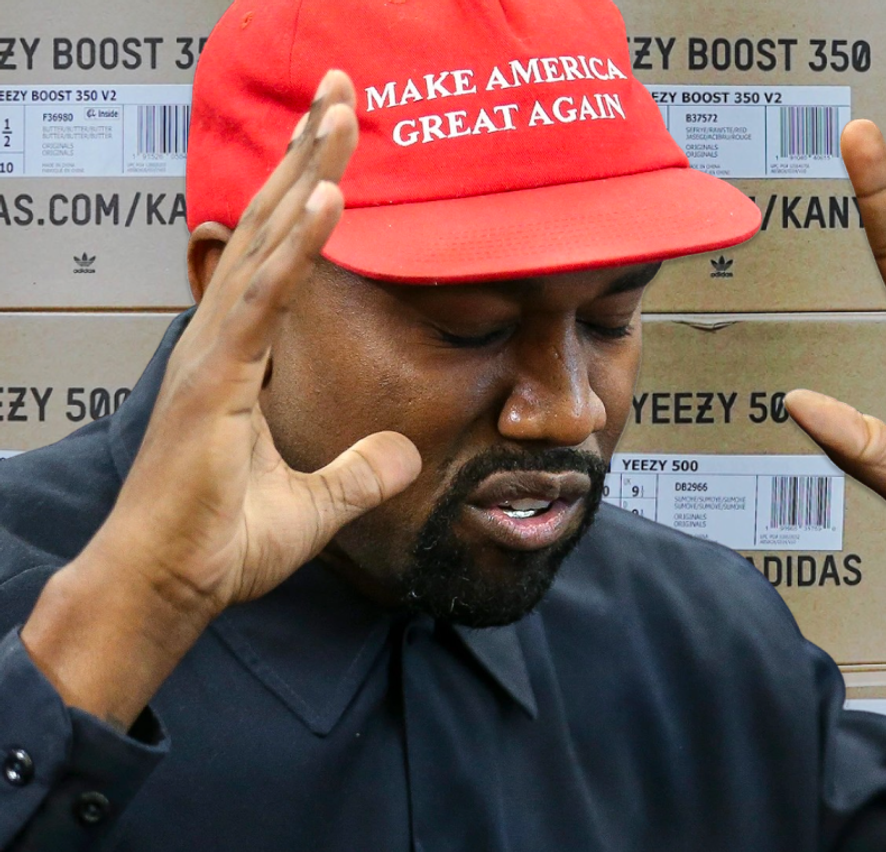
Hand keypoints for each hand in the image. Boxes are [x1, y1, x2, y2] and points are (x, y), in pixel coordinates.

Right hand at [88, 71, 419, 616]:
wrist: (169, 587)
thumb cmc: (219, 543)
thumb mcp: (315, 505)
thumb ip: (360, 472)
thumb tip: (405, 457)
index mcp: (240, 353)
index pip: (280, 254)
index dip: (308, 192)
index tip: (339, 138)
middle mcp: (223, 337)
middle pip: (270, 225)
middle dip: (308, 153)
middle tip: (343, 89)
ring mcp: (215, 352)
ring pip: (265, 242)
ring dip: (306, 172)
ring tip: (342, 111)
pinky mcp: (216, 380)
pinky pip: (264, 300)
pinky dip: (295, 246)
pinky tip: (326, 198)